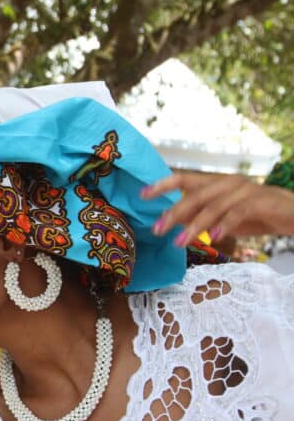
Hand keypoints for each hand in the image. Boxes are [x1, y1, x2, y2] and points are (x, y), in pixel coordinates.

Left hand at [142, 172, 293, 244]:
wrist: (292, 213)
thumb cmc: (254, 214)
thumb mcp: (220, 217)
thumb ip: (198, 217)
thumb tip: (170, 222)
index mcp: (215, 183)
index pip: (184, 179)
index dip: (162, 185)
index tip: (142, 195)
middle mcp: (227, 183)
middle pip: (195, 194)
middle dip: (174, 212)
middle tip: (157, 229)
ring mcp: (244, 191)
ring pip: (213, 206)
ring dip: (194, 225)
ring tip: (180, 241)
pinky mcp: (259, 202)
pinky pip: (237, 213)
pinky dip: (224, 225)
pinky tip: (214, 237)